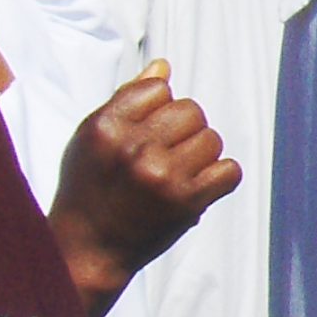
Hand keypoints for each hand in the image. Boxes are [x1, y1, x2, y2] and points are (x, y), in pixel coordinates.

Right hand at [47, 59, 241, 316]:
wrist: (87, 250)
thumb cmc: (88, 189)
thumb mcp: (91, 138)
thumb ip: (126, 99)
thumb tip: (163, 66)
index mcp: (106, 127)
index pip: (159, 88)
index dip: (158, 109)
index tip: (145, 133)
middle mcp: (134, 148)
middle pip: (191, 110)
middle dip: (183, 130)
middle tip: (163, 155)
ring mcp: (162, 176)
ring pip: (212, 138)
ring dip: (201, 155)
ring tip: (176, 174)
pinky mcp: (186, 203)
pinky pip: (229, 170)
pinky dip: (219, 179)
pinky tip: (196, 188)